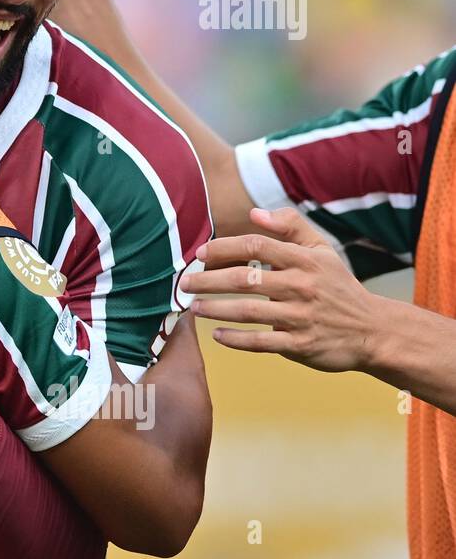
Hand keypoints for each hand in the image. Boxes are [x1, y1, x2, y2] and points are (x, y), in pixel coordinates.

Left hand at [182, 207, 380, 372]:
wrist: (373, 329)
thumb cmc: (338, 287)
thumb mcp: (322, 251)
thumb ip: (291, 227)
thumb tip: (254, 214)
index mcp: (305, 261)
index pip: (256, 246)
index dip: (224, 247)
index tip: (200, 253)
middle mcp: (302, 287)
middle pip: (245, 279)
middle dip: (208, 280)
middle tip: (184, 283)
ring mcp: (301, 317)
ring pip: (249, 311)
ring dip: (215, 309)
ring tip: (193, 307)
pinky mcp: (301, 345)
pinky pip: (261, 342)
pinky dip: (236, 339)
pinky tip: (216, 335)